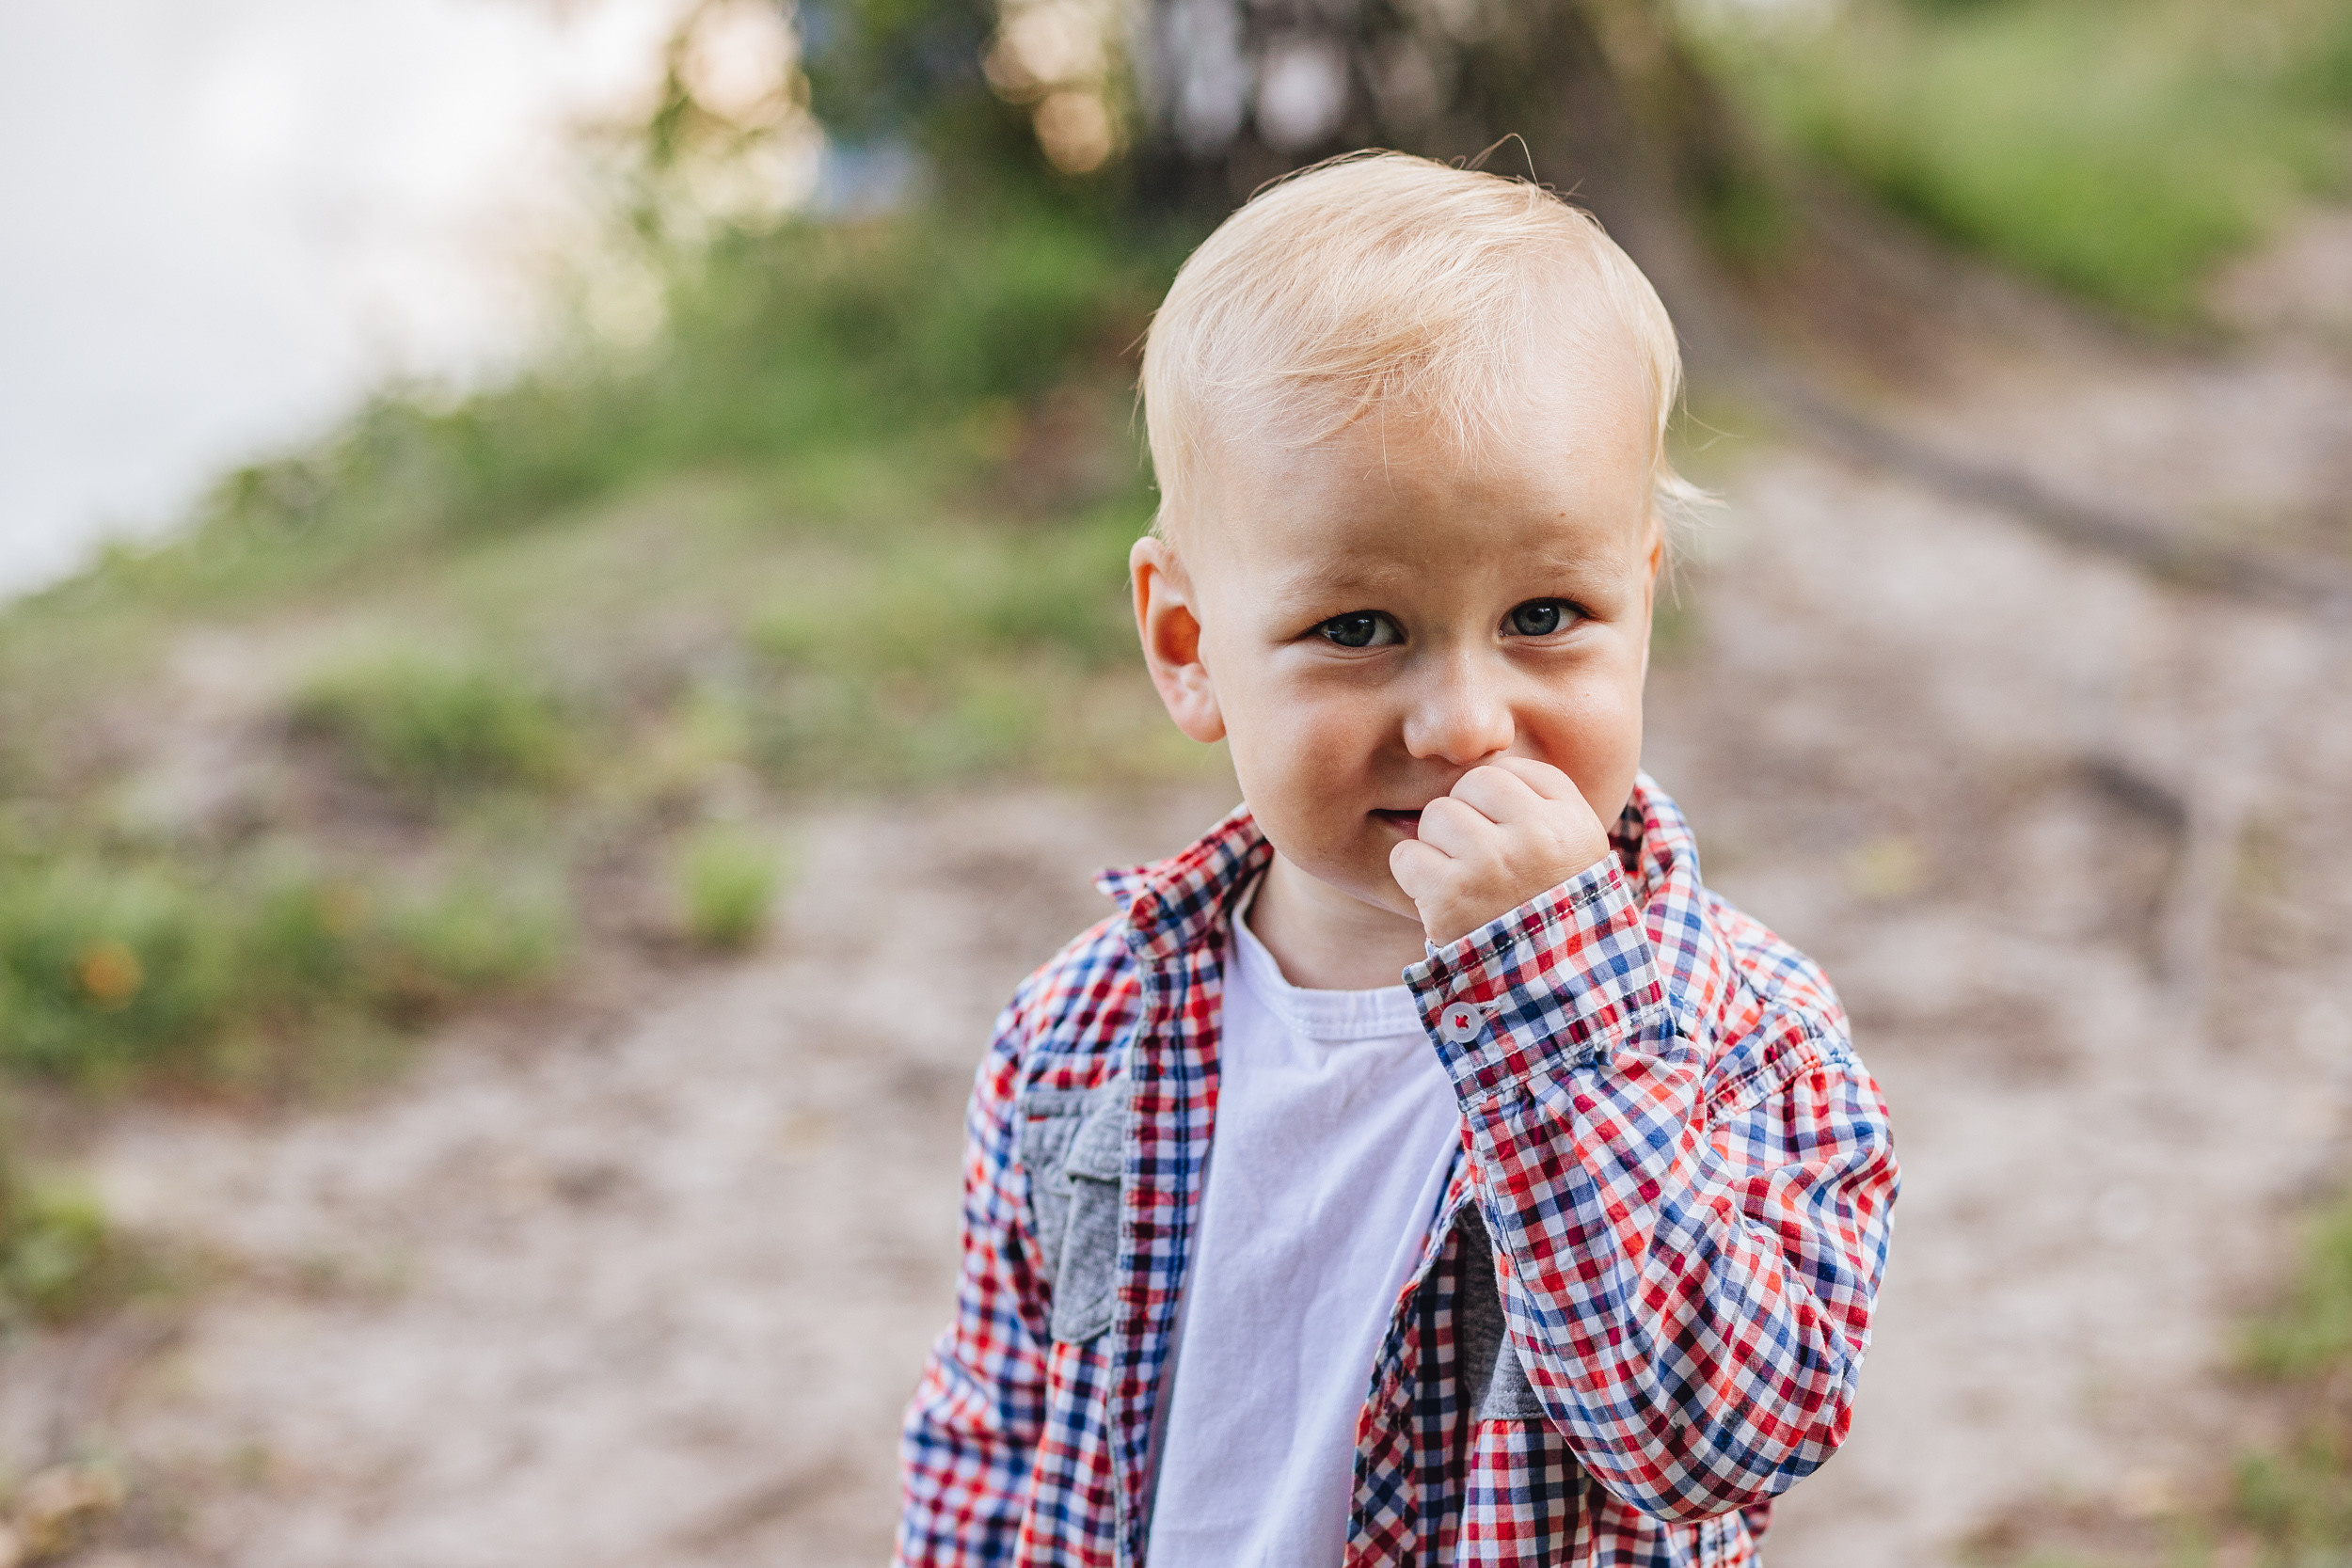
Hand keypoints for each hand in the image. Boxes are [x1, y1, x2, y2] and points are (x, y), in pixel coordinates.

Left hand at [1389, 758, 1611, 947]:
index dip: (1495, 799)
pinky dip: (1413, 876)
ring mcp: (1492, 864)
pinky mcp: (1450, 895)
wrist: (1549, 993)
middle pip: (1470, 784)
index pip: (1512, 770)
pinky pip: (1406, 854)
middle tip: (1479, 859)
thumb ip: (1541, 804)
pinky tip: (1439, 898)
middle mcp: (1536, 837)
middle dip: (1464, 817)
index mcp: (1573, 823)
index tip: (1502, 832)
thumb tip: (1479, 756)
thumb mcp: (1576, 855)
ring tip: (1463, 881)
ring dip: (1437, 847)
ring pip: (1435, 815)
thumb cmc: (1553, 914)